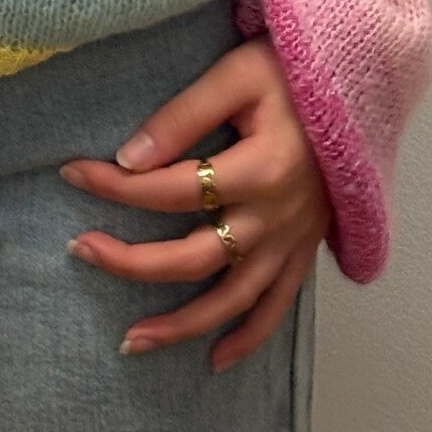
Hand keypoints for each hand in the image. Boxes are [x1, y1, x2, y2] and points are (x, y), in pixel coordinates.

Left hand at [58, 34, 329, 372]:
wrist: (359, 81)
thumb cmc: (293, 72)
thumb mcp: (238, 75)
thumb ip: (184, 115)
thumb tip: (130, 157)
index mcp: (259, 170)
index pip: (171, 189)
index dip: (117, 186)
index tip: (73, 173)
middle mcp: (275, 217)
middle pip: (192, 257)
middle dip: (130, 261)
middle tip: (79, 250)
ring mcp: (291, 241)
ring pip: (231, 299)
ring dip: (181, 325)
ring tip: (131, 341)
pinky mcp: (304, 250)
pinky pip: (277, 307)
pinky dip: (249, 338)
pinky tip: (215, 359)